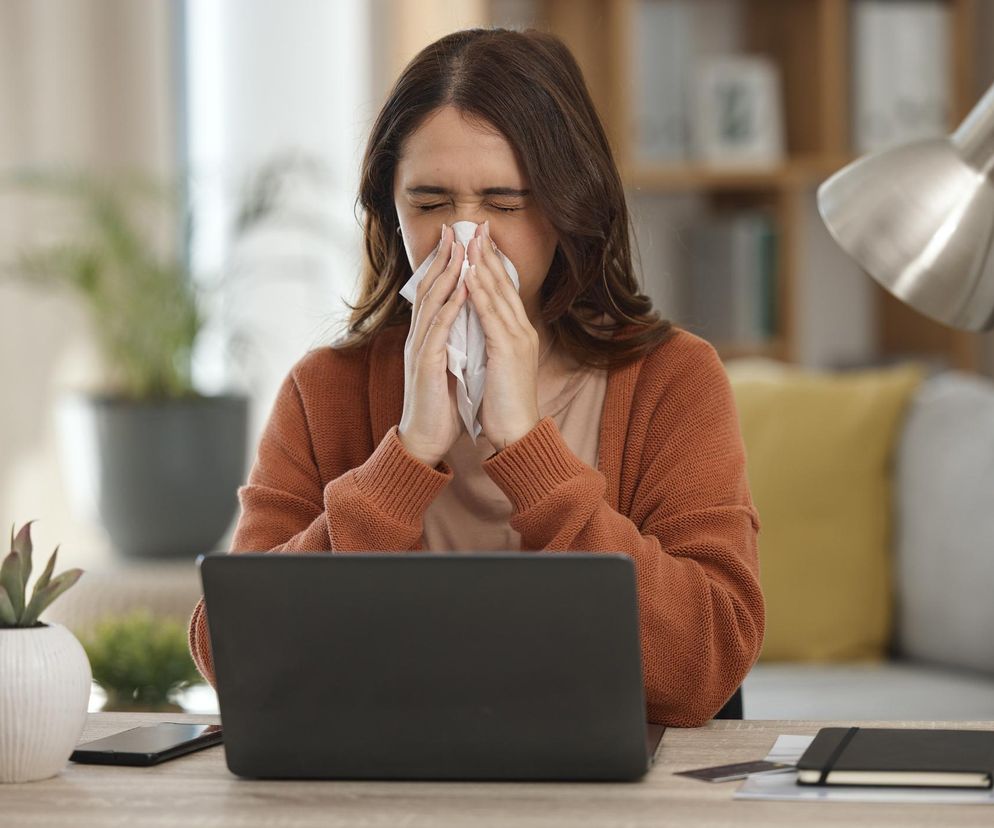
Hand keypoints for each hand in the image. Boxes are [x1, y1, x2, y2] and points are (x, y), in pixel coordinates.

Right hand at [398, 223, 468, 467]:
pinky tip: (461, 289)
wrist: (425, 439)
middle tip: (454, 229)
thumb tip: (465, 321)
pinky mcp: (427, 365)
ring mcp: (421, 349)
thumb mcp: (447, 365)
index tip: (457, 239)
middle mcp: (419, 337)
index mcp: (426, 337)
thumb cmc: (439, 405)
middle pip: (429, 289)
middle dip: (442, 258)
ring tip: (459, 248)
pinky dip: (450, 307)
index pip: (434, 293)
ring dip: (447, 274)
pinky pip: (439, 330)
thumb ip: (452, 342)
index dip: (444, 265)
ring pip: (432, 303)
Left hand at [465, 221, 540, 450]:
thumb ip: (491, 343)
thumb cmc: (503, 405)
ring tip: (470, 240)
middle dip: (489, 254)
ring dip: (482, 265)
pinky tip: (467, 276)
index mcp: (519, 334)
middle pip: (504, 284)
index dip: (492, 264)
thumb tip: (478, 327)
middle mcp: (522, 330)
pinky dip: (478, 293)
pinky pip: (490, 315)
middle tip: (477, 226)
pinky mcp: (507, 350)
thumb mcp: (498, 366)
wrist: (517, 433)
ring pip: (498, 293)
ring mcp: (517, 338)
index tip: (480, 241)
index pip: (505, 291)